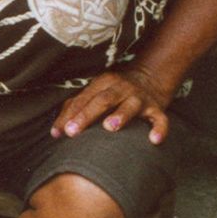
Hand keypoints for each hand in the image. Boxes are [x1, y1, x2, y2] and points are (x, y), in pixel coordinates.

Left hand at [51, 64, 171, 144]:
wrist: (150, 78)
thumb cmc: (114, 92)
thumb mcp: (95, 93)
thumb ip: (74, 109)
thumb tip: (56, 133)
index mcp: (103, 83)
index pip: (83, 99)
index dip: (71, 115)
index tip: (60, 133)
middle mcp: (121, 88)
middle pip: (102, 100)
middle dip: (87, 115)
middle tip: (73, 131)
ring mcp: (140, 97)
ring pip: (130, 105)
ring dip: (120, 115)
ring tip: (110, 127)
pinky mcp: (156, 108)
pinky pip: (160, 118)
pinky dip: (159, 128)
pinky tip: (154, 140)